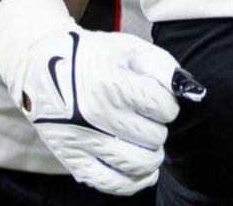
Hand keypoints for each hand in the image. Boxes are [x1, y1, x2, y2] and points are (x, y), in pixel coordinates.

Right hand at [5, 26, 199, 195]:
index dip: (167, 103)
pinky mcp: (74, 160)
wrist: (40, 69)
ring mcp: (84, 141)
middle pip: (154, 136)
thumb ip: (164, 67)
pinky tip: (143, 169)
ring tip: (147, 141)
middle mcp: (96, 116)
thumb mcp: (127, 48)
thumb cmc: (91, 56)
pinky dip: (135, 180)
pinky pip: (113, 183)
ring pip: (140, 163)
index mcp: (111, 84)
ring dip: (152, 154)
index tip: (156, 98)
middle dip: (158, 126)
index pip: (164, 107)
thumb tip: (193, 91)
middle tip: (146, 116)